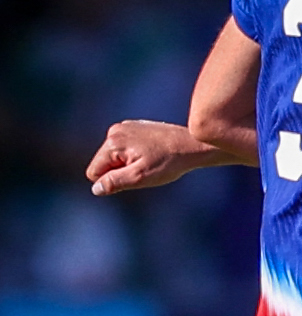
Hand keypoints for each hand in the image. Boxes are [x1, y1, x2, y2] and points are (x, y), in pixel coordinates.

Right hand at [87, 120, 210, 194]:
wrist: (194, 144)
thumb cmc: (169, 162)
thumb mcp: (140, 177)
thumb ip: (114, 183)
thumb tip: (96, 188)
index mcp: (112, 143)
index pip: (94, 172)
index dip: (112, 180)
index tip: (135, 176)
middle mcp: (115, 131)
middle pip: (104, 163)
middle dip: (121, 170)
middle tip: (146, 169)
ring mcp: (126, 127)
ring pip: (116, 156)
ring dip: (130, 162)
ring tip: (152, 160)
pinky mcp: (136, 126)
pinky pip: (127, 147)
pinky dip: (137, 153)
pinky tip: (155, 153)